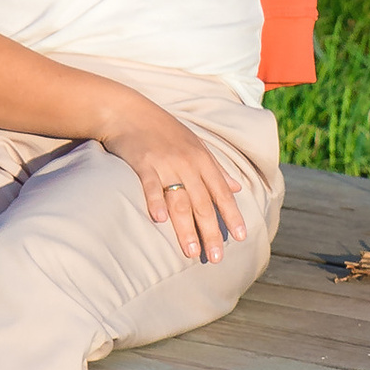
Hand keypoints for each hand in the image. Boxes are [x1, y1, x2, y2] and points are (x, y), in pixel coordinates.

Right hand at [98, 100, 250, 264]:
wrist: (129, 112)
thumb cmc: (163, 130)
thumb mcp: (196, 144)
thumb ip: (216, 168)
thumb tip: (237, 187)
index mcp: (202, 160)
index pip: (222, 193)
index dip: (232, 215)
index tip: (241, 238)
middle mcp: (187, 163)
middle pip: (203, 203)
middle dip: (210, 231)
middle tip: (216, 258)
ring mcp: (165, 163)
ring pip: (180, 200)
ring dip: (186, 227)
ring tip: (191, 251)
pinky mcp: (142, 163)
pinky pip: (150, 185)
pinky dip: (155, 202)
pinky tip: (159, 220)